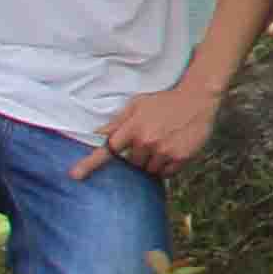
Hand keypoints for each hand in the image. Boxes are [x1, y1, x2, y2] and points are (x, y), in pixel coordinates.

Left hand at [90, 81, 219, 177]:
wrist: (198, 98)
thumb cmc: (164, 100)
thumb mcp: (138, 104)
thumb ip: (118, 121)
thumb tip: (97, 134)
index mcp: (133, 128)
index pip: (107, 149)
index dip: (89, 164)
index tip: (74, 176)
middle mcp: (147, 141)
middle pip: (131, 163)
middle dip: (137, 156)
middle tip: (150, 141)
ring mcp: (164, 151)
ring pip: (148, 170)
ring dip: (152, 162)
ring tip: (163, 144)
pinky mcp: (181, 157)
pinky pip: (166, 173)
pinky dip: (166, 166)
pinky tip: (173, 150)